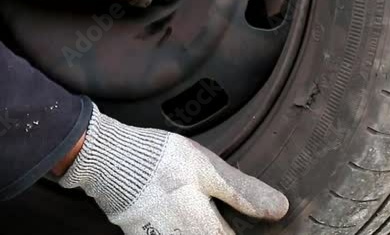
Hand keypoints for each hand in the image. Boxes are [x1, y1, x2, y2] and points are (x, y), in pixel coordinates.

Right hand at [59, 105, 288, 233]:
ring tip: (203, 211)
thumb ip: (243, 192)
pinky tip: (181, 214)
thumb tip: (279, 209)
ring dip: (202, 229)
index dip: (248, 232)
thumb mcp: (208, 169)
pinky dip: (181, 228)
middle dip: (222, 229)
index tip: (254, 223)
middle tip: (220, 210)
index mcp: (205, 231)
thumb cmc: (161, 163)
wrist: (110, 161)